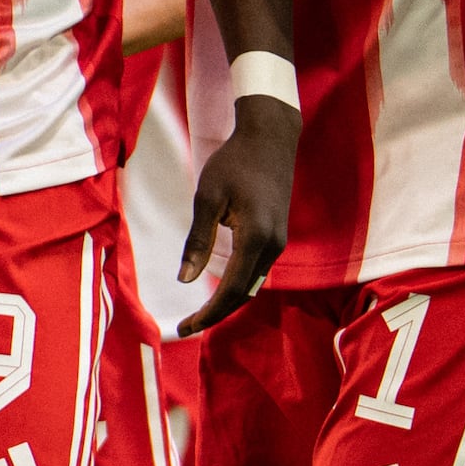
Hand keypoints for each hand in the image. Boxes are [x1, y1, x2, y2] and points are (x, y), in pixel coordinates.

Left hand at [178, 97, 298, 333]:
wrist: (270, 136)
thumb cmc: (234, 162)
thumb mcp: (208, 198)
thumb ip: (198, 241)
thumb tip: (185, 280)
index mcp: (255, 237)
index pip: (232, 290)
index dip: (209, 313)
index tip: (185, 328)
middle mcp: (273, 245)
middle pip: (244, 294)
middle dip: (216, 314)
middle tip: (187, 327)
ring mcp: (279, 241)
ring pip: (253, 284)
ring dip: (228, 302)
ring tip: (200, 313)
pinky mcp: (278, 235)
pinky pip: (257, 270)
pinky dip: (239, 286)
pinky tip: (221, 287)